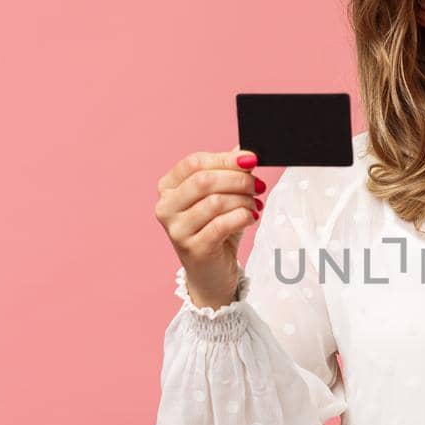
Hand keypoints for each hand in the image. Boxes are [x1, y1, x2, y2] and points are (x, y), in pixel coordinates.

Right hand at [154, 147, 267, 307]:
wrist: (212, 274)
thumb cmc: (216, 230)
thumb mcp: (222, 196)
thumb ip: (228, 172)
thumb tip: (243, 151)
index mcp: (168, 188)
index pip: (194, 163)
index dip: (225, 159)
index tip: (251, 160)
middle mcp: (166, 207)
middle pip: (204, 180)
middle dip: (238, 180)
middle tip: (258, 186)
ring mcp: (176, 230)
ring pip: (215, 202)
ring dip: (243, 200)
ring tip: (254, 206)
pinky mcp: (193, 249)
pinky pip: (222, 224)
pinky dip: (243, 217)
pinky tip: (251, 218)